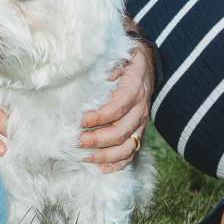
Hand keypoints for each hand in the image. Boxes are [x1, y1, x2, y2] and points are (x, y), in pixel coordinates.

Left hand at [79, 38, 154, 172]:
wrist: (147, 64)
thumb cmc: (126, 60)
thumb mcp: (118, 56)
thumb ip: (105, 67)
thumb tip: (85, 76)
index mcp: (134, 87)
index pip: (118, 107)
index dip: (99, 117)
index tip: (80, 120)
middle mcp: (140, 108)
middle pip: (122, 131)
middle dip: (98, 140)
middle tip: (77, 142)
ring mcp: (142, 123)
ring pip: (128, 146)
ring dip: (105, 155)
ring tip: (84, 157)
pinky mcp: (139, 132)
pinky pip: (132, 153)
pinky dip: (118, 164)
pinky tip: (101, 168)